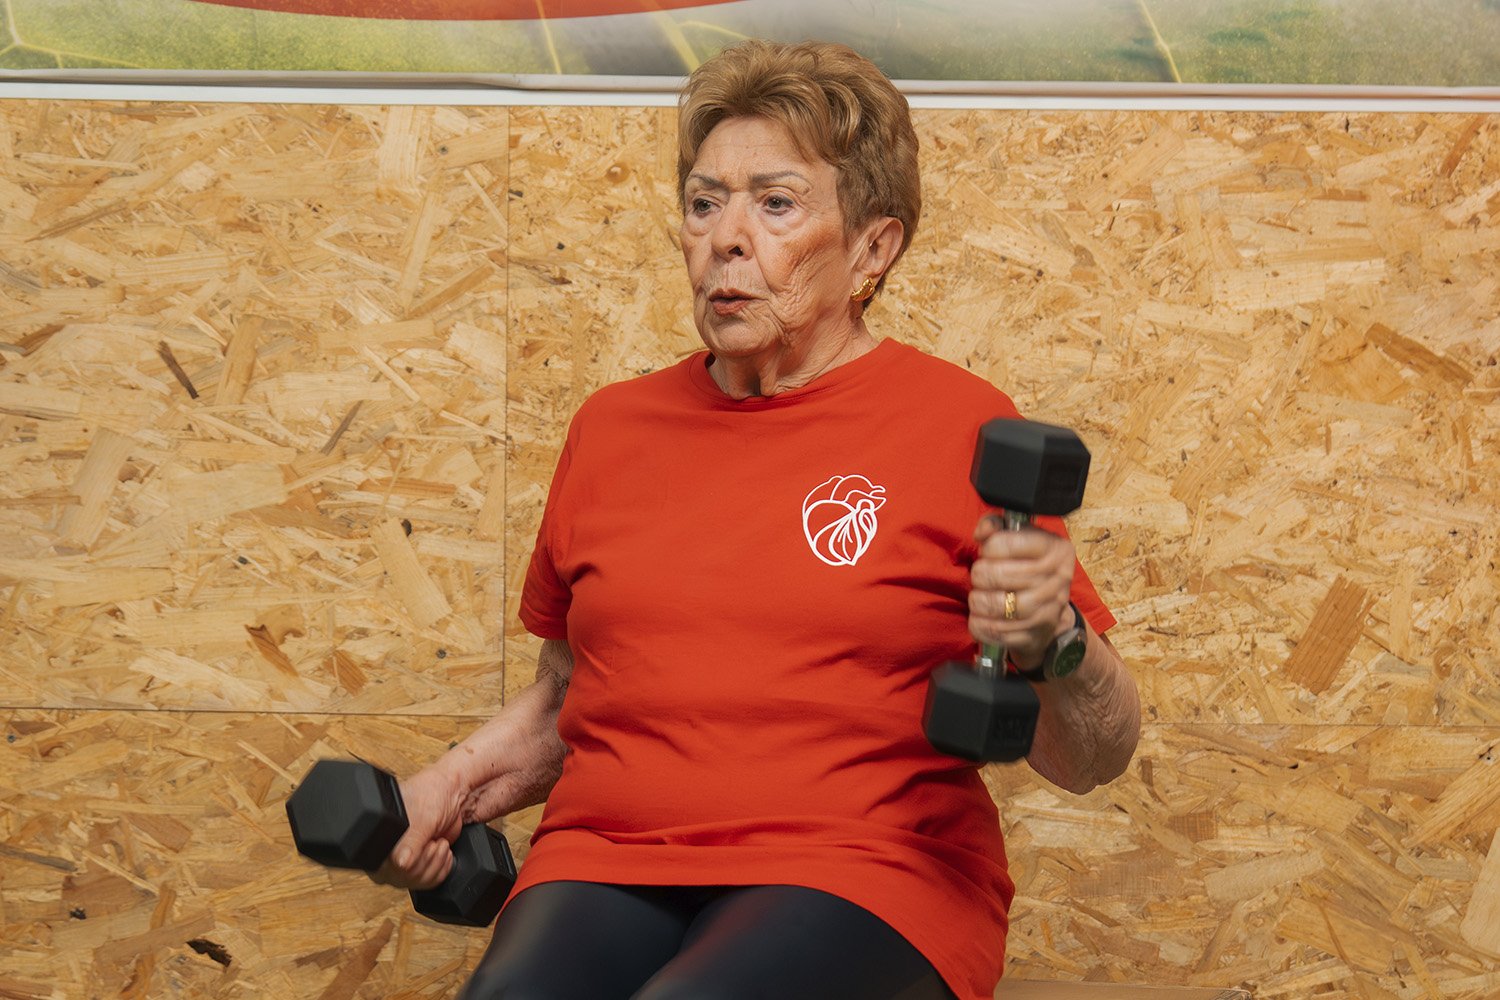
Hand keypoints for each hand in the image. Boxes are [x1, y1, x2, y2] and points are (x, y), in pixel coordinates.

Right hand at [370, 765, 465, 891]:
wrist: (452, 793)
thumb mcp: (421, 818)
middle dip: (426, 859)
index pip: (384, 868)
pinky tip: (440, 851)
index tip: (423, 844)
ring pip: (416, 881)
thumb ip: (411, 841)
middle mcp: (386, 851)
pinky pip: (428, 882)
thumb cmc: (431, 794)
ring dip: (435, 863)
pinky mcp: (417, 863)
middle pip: (402, 878)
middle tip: (431, 840)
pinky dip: (441, 868)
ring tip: (437, 842)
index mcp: (378, 836)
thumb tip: (399, 863)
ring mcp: (401, 859)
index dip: (408, 861)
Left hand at [969, 515, 1075, 670]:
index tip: (990, 552)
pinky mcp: (1033, 636)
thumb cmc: (1028, 568)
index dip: (988, 548)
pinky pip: (992, 631)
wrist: (1048, 613)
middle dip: (980, 575)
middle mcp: (1056, 580)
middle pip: (996, 574)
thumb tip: (983, 531)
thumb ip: (998, 526)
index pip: (1007, 543)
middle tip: (982, 576)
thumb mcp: (1020, 538)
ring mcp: (1047, 611)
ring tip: (980, 596)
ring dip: (977, 600)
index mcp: (1056, 550)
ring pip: (993, 604)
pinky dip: (979, 624)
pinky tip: (981, 617)